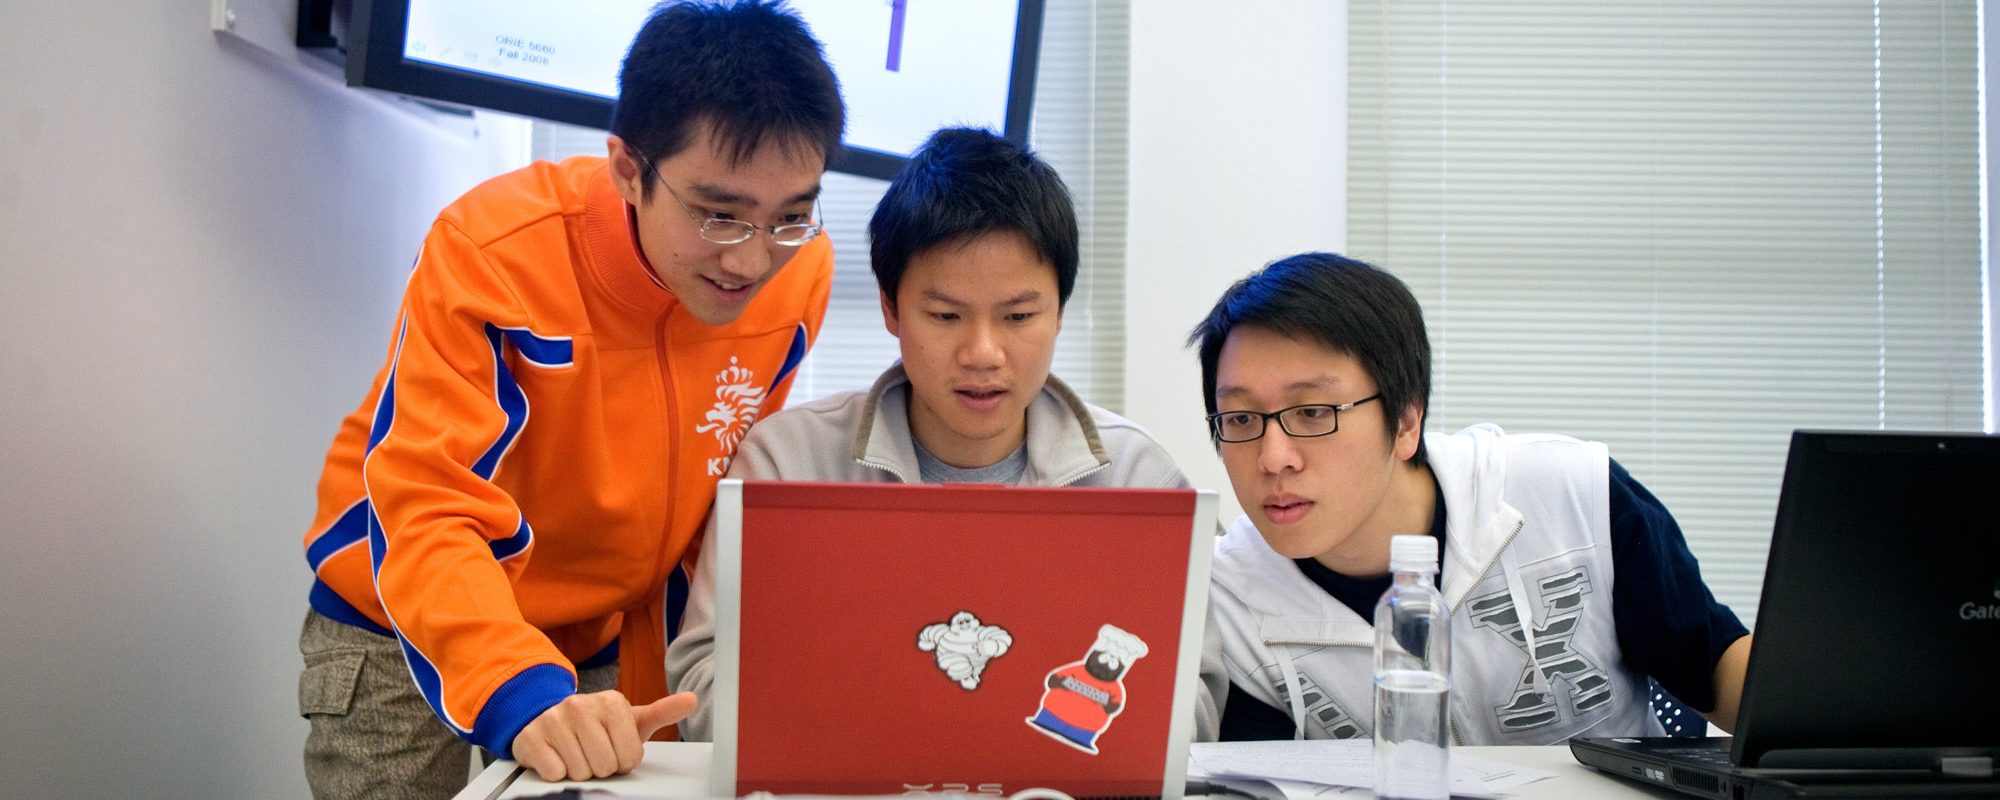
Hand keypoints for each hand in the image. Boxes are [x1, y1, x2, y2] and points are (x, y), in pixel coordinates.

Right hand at [511, 690, 698, 781]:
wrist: (548, 718)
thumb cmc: (595, 725)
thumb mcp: (629, 719)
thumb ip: (662, 712)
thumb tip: (692, 699)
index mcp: (611, 702)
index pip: (630, 757)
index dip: (623, 760)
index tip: (614, 747)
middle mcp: (580, 705)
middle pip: (605, 766)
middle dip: (601, 767)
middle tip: (593, 752)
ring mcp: (553, 720)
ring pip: (580, 772)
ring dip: (579, 770)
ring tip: (575, 752)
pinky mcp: (530, 737)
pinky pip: (555, 773)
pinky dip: (557, 772)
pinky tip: (556, 755)